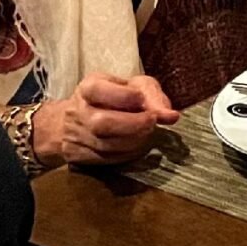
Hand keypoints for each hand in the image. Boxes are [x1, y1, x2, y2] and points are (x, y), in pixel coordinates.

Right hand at [36, 73, 179, 167]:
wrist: (81, 118)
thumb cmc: (116, 98)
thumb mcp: (135, 86)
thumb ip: (153, 97)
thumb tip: (171, 117)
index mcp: (89, 88)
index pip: (99, 90)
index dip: (124, 96)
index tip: (141, 99)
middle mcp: (77, 111)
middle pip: (102, 123)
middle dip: (134, 124)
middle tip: (152, 121)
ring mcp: (74, 135)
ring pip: (106, 145)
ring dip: (134, 141)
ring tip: (145, 133)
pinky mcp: (76, 155)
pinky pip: (105, 159)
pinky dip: (126, 154)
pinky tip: (134, 145)